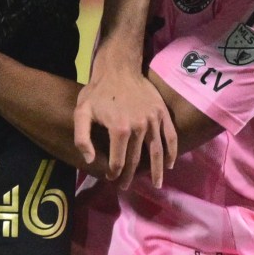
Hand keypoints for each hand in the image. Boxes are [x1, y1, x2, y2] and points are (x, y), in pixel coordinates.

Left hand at [74, 54, 176, 185]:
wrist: (118, 68)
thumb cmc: (97, 92)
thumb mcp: (81, 112)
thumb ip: (82, 138)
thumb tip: (89, 160)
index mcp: (119, 130)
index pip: (118, 161)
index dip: (114, 173)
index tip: (111, 179)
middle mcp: (140, 127)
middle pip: (136, 159)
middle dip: (131, 175)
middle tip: (126, 186)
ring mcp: (154, 120)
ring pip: (157, 152)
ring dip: (157, 171)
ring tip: (156, 184)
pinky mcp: (162, 113)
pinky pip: (170, 136)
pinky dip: (172, 152)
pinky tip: (169, 164)